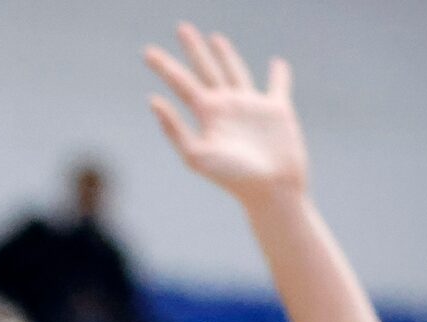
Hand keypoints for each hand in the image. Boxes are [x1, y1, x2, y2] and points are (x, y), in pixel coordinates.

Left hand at [146, 23, 307, 202]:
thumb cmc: (232, 178)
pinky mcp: (277, 110)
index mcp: (207, 115)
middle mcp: (226, 107)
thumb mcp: (196, 155)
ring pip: (236, 72)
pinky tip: (277, 64)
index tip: (147, 52)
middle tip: (182, 27)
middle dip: (193, 49)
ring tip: (215, 38)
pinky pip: (278, 86)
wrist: (270, 190)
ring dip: (226, 55)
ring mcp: (251, 107)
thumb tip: (153, 100)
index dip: (165, 66)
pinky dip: (279, 74)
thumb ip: (174, 129)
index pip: (181, 83)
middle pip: (206, 69)